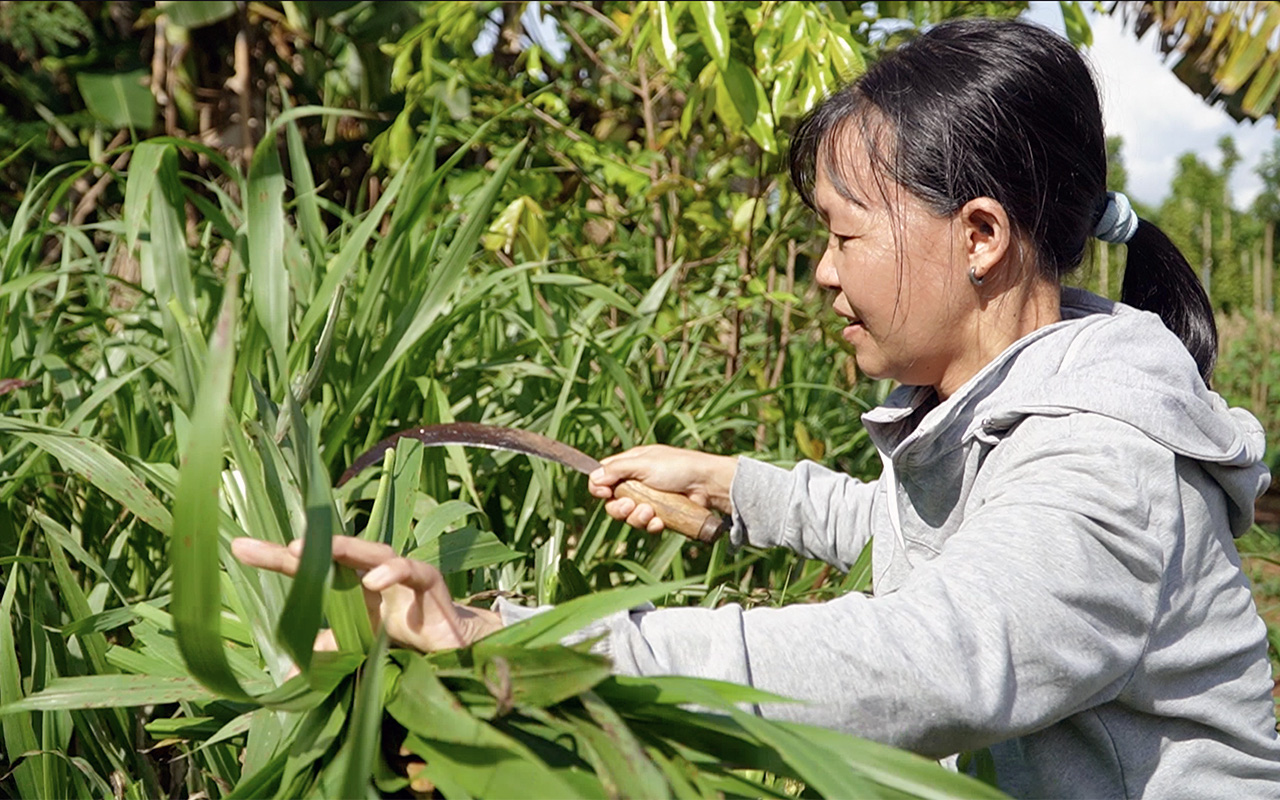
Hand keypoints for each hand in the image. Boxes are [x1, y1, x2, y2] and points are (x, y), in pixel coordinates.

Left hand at [230, 536, 502, 655]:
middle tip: (273, 547)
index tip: (239, 548)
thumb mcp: (360, 649)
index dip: (277, 559)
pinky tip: (374, 581)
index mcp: (354, 590)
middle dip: (304, 548)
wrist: (455, 654)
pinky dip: (394, 571)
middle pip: (338, 553)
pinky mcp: (431, 584)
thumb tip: (288, 673)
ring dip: (345, 550)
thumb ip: (329, 653)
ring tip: (312, 553)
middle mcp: (376, 575)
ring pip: (375, 552)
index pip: (312, 570)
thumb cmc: (407, 644)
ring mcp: (404, 576)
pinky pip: (413, 571)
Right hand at [587, 445, 736, 533]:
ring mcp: (650, 499)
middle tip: (631, 505)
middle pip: (613, 502)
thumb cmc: (678, 467)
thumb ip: (617, 470)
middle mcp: (637, 482)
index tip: (605, 493)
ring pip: (629, 517)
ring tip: (650, 512)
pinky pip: (647, 525)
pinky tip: (660, 521)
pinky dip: (651, 525)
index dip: (600, 487)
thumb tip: (593, 478)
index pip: (604, 477)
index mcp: (631, 464)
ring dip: (636, 517)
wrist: (708, 485)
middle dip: (620, 508)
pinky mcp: (661, 515)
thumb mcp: (644, 463)